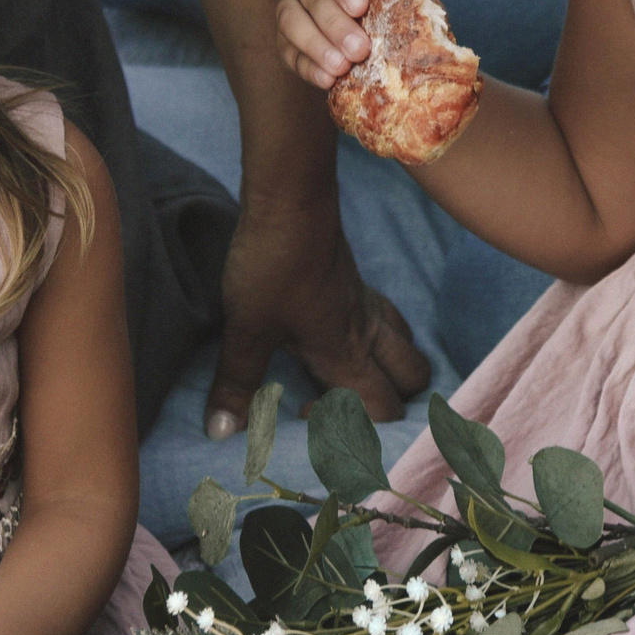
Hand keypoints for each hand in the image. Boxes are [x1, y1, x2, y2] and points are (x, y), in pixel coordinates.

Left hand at [208, 191, 429, 438]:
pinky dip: (382, 334)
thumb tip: (221, 433)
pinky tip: (345, 333)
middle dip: (393, 399)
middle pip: (413, 377)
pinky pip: (388, 316)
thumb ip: (238, 383)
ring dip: (392, 366)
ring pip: (407, 344)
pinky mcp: (356, 281)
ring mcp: (367, 304)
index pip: (382, 408)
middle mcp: (367, 333)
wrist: (290, 201)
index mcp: (346, 354)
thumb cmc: (272, 266)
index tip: (302, 413)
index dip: (354, 427)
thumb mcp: (246, 329)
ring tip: (353, 374)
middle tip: (342, 403)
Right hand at [276, 0, 375, 90]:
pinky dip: (307, 67)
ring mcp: (290, 4)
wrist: (371, 22)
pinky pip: (287, 51)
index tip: (360, 6)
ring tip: (341, 67)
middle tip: (359, 49)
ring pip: (291, 21)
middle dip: (335, 24)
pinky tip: (327, 80)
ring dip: (316, 46)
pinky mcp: (285, 37)